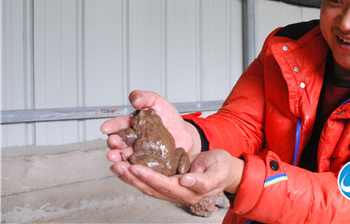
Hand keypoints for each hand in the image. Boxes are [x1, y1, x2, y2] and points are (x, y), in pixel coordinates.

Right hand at [100, 90, 201, 162]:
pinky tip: (129, 169)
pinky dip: (132, 169)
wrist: (183, 131)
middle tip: (113, 143)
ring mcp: (139, 152)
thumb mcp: (156, 102)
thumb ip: (144, 98)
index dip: (111, 126)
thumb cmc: (167, 116)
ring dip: (118, 158)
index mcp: (130, 124)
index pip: (118, 125)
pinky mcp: (148, 163)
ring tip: (115, 158)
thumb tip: (135, 99)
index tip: (106, 128)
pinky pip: (139, 167)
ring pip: (125, 156)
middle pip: (118, 143)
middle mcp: (131, 140)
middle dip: (113, 143)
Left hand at [110, 149, 243, 204]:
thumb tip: (186, 181)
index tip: (136, 167)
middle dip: (133, 178)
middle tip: (118, 165)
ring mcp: (171, 189)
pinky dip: (135, 174)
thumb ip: (205, 180)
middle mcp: (177, 193)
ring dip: (130, 177)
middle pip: (151, 188)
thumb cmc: (222, 168)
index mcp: (190, 192)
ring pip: (146, 186)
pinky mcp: (167, 182)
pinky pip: (149, 180)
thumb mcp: (219, 171)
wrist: (224, 169)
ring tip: (116, 165)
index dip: (150, 177)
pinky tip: (125, 166)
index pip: (165, 185)